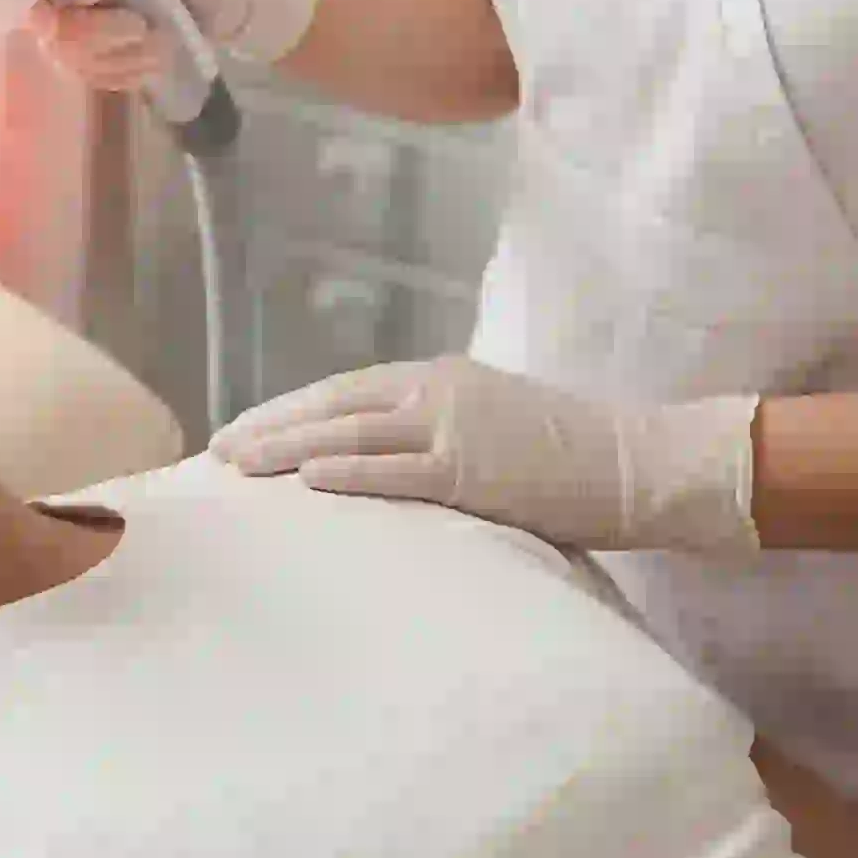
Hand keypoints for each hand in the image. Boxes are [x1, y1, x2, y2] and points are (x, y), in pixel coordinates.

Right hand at [25, 0, 324, 87]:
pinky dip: (119, 74)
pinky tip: (154, 61)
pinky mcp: (101, 39)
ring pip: (60, 48)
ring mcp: (84, 2)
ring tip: (159, 45)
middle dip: (83, 34)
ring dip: (109, 58)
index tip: (48, 15)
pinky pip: (85, 70)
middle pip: (36, 10)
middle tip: (136, 29)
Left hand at [210, 354, 761, 553]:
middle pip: (332, 405)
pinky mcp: (474, 469)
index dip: (289, 408)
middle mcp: (435, 391)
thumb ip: (438, 427)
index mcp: (438, 376)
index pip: (343, 389)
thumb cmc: (570, 451)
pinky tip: (307, 480)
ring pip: (350, 433)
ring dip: (288, 449)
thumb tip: (388, 452)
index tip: (244, 427)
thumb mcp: (492, 420)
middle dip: (270, 425)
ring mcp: (453, 426)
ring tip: (238, 466)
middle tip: (217, 449)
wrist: (639, 461)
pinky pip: (397, 471)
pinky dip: (348, 472)